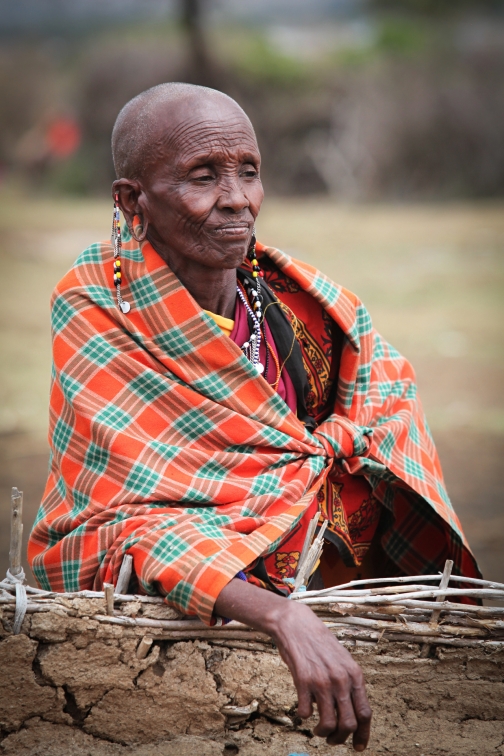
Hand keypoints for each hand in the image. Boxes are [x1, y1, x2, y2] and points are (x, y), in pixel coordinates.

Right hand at [215, 578, 370, 749]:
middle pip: (348, 724)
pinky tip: (303, 708)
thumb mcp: (342, 660)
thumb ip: (349, 683)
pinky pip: (305, 712)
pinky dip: (304, 716)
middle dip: (341, 738)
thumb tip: (353, 713)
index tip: (358, 746)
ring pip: (329, 724)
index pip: (365, 713)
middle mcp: (341, 679)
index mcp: (354, 674)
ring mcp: (322, 681)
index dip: (362, 734)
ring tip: (318, 730)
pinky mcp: (302, 681)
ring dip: (323, 733)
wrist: (296, 623)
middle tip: (333, 739)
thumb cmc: (319, 642)